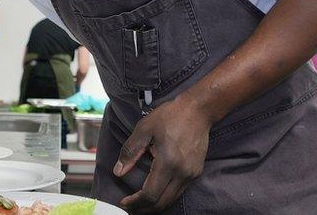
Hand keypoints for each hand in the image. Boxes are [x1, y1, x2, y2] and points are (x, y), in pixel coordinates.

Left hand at [114, 95, 211, 212]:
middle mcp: (182, 173)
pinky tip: (154, 193)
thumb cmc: (170, 116)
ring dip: (154, 205)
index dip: (136, 202)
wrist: (198, 110)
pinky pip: (178, 192)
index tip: (124, 203)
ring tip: (139, 204)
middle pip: (162, 202)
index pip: (150, 194)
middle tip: (129, 208)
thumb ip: (130, 152)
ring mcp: (191, 174)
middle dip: (144, 209)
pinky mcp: (196, 172)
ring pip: (171, 199)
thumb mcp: (144, 129)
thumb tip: (118, 172)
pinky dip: (164, 197)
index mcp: (168, 162)